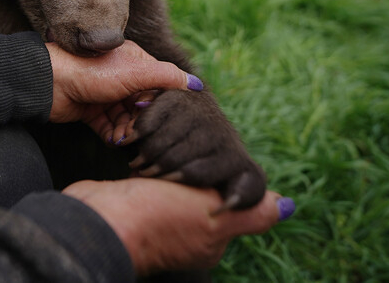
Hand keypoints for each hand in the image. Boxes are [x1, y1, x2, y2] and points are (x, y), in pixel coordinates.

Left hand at [46, 40, 200, 142]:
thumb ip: (166, 76)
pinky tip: (114, 141)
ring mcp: (104, 94)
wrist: (47, 81)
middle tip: (138, 133)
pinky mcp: (89, 110)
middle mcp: (120, 78)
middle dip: (142, 123)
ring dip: (127, 132)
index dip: (159, 105)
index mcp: (134, 62)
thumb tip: (196, 84)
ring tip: (124, 139)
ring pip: (125, 119)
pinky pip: (108, 127)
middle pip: (141, 106)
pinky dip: (112, 135)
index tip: (159, 118)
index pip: (158, 87)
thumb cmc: (91, 70)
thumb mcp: (135, 71)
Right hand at [63, 178, 293, 274]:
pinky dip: (145, 155)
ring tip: (149, 161)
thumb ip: (251, 212)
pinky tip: (138, 153)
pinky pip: (150, 165)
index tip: (201, 168)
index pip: (230, 192)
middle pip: (201, 176)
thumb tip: (288, 207)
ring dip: (163, 158)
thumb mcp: (214, 218)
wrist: (99, 218)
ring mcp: (159, 210)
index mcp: (212, 236)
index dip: (217, 173)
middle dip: (187, 163)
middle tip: (172, 164)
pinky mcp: (135, 194)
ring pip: (174, 166)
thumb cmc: (158, 219)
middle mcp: (188, 226)